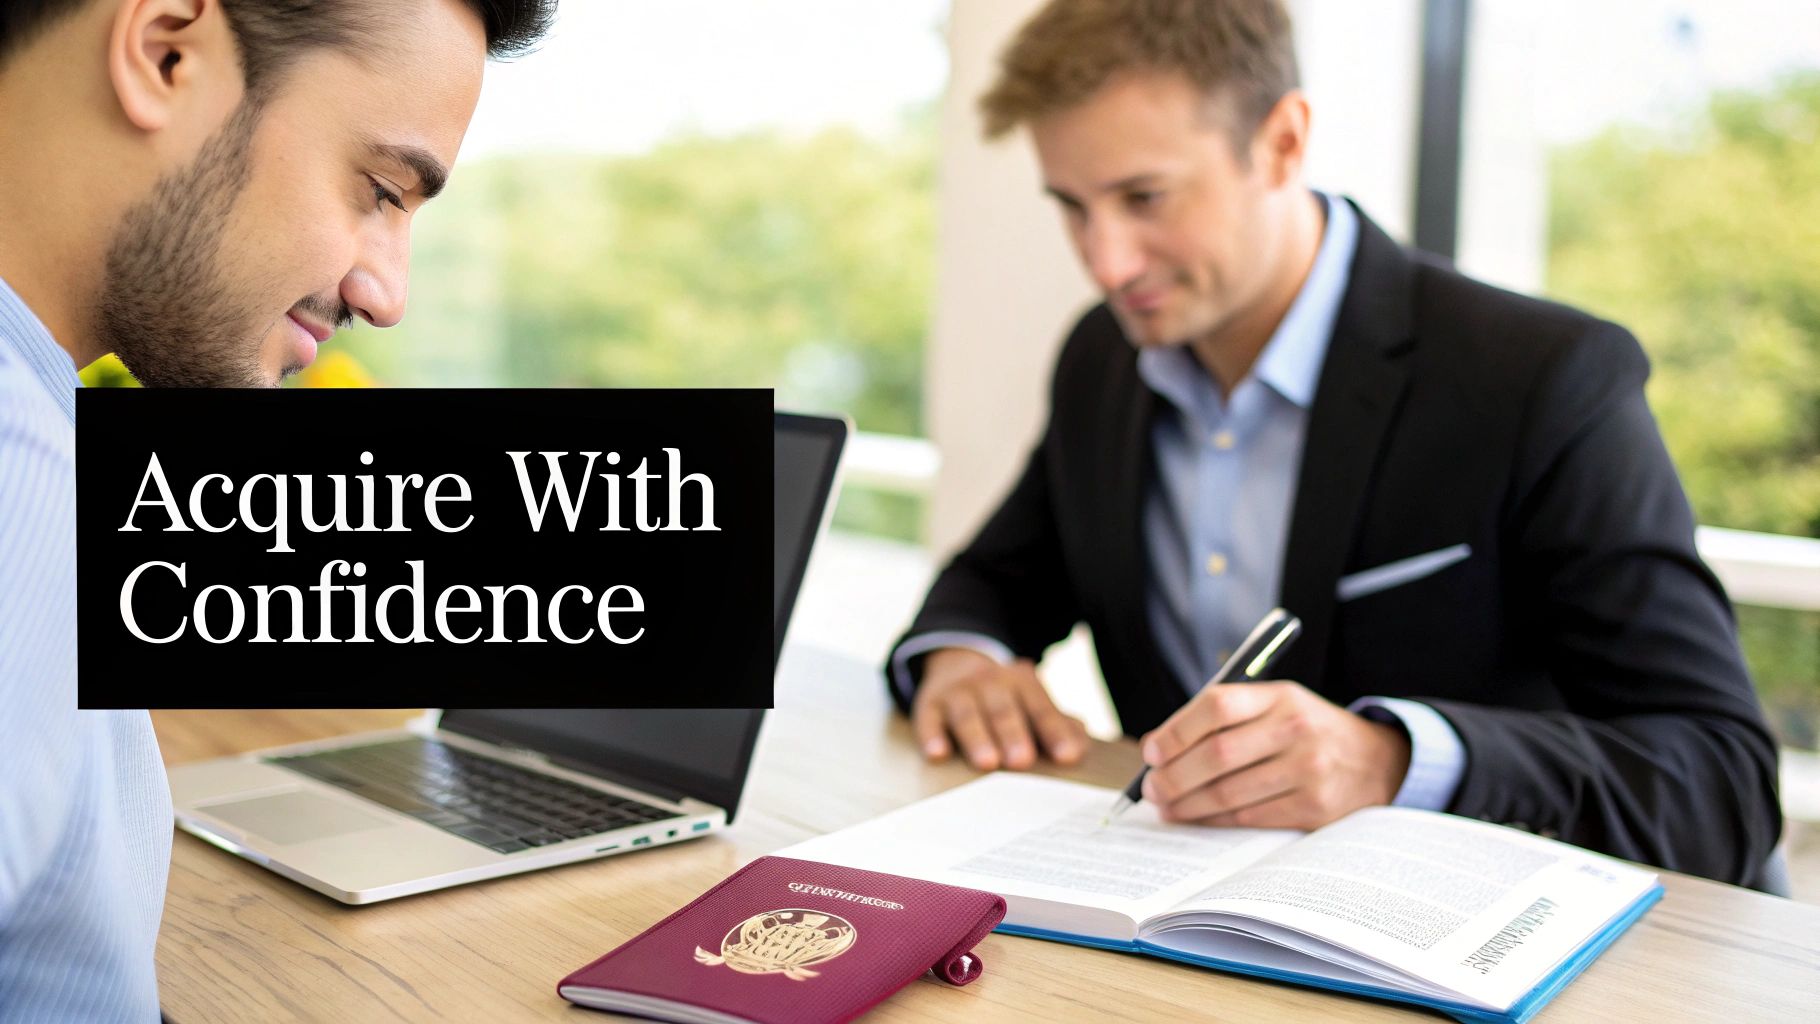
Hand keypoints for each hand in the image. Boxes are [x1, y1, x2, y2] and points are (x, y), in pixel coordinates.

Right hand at [911, 648, 1087, 770]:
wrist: (955, 663)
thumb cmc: (1004, 698)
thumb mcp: (1031, 701)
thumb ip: (1057, 724)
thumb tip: (1079, 746)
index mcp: (1022, 682)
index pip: (1041, 707)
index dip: (1054, 731)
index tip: (1067, 756)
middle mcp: (989, 682)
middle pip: (1003, 709)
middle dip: (1013, 734)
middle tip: (1022, 761)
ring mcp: (957, 691)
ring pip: (967, 713)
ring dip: (977, 737)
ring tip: (987, 762)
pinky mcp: (929, 704)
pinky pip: (928, 719)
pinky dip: (931, 735)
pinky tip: (938, 754)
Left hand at [1138, 681, 1409, 828]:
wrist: (1377, 761)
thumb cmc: (1307, 731)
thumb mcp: (1279, 705)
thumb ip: (1228, 719)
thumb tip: (1161, 750)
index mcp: (1282, 696)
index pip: (1217, 705)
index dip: (1176, 730)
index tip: (1151, 750)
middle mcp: (1296, 729)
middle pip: (1217, 754)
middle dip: (1173, 775)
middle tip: (1151, 788)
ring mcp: (1308, 770)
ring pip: (1228, 792)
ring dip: (1187, 804)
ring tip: (1165, 806)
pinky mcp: (1314, 808)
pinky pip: (1249, 817)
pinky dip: (1215, 820)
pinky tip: (1197, 818)